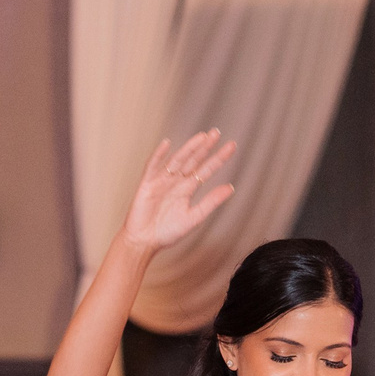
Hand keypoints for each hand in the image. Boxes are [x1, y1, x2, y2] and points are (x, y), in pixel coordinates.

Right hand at [120, 130, 236, 253]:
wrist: (143, 242)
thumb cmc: (167, 233)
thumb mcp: (194, 217)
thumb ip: (211, 202)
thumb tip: (231, 188)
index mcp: (188, 189)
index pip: (206, 170)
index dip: (218, 158)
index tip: (231, 146)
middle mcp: (176, 182)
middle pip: (193, 161)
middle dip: (204, 148)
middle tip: (216, 133)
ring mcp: (162, 181)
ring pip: (177, 160)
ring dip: (188, 148)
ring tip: (201, 137)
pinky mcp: (147, 184)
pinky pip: (153, 166)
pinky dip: (159, 155)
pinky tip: (167, 144)